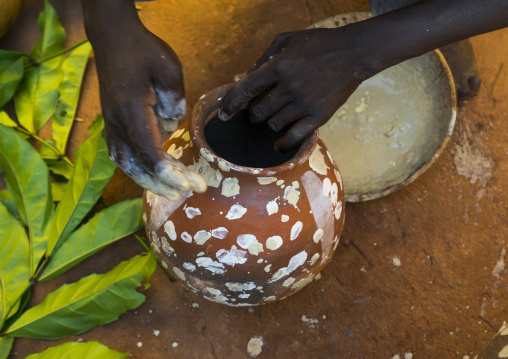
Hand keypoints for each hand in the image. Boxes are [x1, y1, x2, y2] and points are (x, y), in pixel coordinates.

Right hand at [83, 1, 205, 200]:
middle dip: (164, 183)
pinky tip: (154, 176)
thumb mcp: (168, 68)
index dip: (170, 173)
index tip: (192, 184)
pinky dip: (139, 170)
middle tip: (192, 190)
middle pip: (137, 165)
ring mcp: (112, 125)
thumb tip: (172, 125)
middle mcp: (117, 124)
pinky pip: (124, 155)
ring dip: (149, 181)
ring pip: (127, 164)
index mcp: (130, 111)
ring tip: (173, 192)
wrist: (113, 38)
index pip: (149, 153)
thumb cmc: (142, 51)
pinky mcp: (114, 124)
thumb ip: (174, 99)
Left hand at [219, 27, 371, 151]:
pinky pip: (294, 137)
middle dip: (253, 113)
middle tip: (258, 109)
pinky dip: (282, 144)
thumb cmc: (318, 44)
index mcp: (278, 66)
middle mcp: (289, 86)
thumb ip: (261, 59)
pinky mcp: (319, 116)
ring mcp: (304, 103)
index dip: (231, 104)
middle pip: (258, 111)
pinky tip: (277, 145)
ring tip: (276, 115)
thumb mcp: (287, 41)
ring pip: (273, 124)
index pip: (246, 89)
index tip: (223, 115)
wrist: (354, 52)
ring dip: (269, 122)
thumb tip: (240, 78)